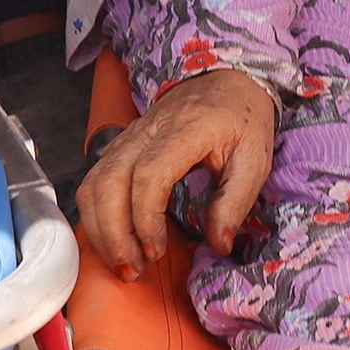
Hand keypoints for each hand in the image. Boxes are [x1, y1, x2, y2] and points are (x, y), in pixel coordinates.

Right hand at [77, 66, 278, 280]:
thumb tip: (219, 244)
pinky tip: (114, 241)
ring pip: (94, 183)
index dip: (145, 218)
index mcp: (185, 130)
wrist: (225, 80)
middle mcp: (147, 131)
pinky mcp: (119, 147)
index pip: (149, 174)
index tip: (156, 250)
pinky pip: (94, 182)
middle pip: (109, 181)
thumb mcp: (255, 158)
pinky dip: (95, 216)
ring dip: (100, 229)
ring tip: (123, 262)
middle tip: (133, 269)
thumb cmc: (242, 119)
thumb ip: (236, 201)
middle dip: (113, 233)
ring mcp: (128, 137)